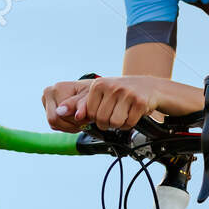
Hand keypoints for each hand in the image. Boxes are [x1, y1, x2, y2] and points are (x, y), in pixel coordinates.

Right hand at [41, 79, 94, 132]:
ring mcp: (46, 102)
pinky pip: (55, 126)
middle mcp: (47, 94)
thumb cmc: (92, 92)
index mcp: (56, 88)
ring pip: (54, 125)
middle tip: (86, 122)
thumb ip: (80, 104)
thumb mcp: (90, 97)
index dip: (76, 120)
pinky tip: (77, 121)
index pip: (60, 115)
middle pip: (54, 120)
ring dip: (70, 127)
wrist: (91, 90)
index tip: (89, 117)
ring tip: (83, 121)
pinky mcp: (48, 110)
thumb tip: (65, 113)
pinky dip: (67, 126)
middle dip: (72, 124)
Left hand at [44, 76, 161, 132]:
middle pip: (101, 119)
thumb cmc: (121, 93)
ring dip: (118, 124)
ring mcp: (127, 94)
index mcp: (98, 85)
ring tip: (123, 113)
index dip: (95, 117)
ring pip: (114, 123)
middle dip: (107, 122)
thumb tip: (59, 111)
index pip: (88, 113)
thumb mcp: (100, 94)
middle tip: (114, 114)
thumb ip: (79, 104)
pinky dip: (129, 124)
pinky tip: (132, 114)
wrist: (149, 88)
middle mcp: (112, 87)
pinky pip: (129, 123)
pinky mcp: (140, 102)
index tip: (103, 111)